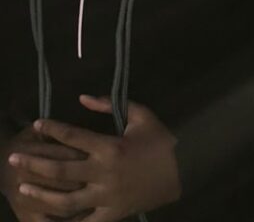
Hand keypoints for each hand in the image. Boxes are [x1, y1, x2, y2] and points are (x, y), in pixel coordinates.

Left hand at [7, 97, 180, 221]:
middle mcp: (103, 173)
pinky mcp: (112, 214)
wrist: (183, 171)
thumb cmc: (160, 141)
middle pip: (61, 170)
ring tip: (23, 188)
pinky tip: (48, 221)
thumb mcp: (141, 114)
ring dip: (41, 195)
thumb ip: (111, 105)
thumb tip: (82, 99)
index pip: (73, 136)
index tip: (36, 124)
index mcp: (110, 147)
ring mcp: (106, 197)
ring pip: (65, 201)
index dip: (52, 129)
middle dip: (35, 164)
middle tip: (14, 159)